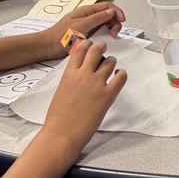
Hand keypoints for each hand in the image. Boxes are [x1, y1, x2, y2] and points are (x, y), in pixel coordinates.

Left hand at [42, 4, 125, 59]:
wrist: (47, 47)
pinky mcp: (87, 35)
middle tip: (115, 33)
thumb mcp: (80, 26)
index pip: (107, 6)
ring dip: (112, 29)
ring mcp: (88, 26)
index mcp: (86, 11)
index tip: (122, 21)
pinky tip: (105, 40)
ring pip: (105, 24)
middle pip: (108, 15)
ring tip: (111, 37)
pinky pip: (100, 32)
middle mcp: (88, 17)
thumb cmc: (60, 36)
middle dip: (115, 22)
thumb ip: (96, 18)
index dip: (117, 12)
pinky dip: (106, 35)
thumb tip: (111, 12)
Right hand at [42, 40, 126, 159]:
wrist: (61, 133)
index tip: (90, 45)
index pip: (80, 49)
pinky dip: (121, 74)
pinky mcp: (108, 95)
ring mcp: (96, 84)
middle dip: (101, 47)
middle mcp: (84, 74)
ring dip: (111, 62)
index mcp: (69, 73)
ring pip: (110, 62)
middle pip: (96, 49)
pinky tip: (118, 77)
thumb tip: (82, 73)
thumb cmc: (58, 116)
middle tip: (103, 50)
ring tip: (110, 68)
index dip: (87, 44)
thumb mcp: (62, 90)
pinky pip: (120, 77)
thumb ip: (72, 78)